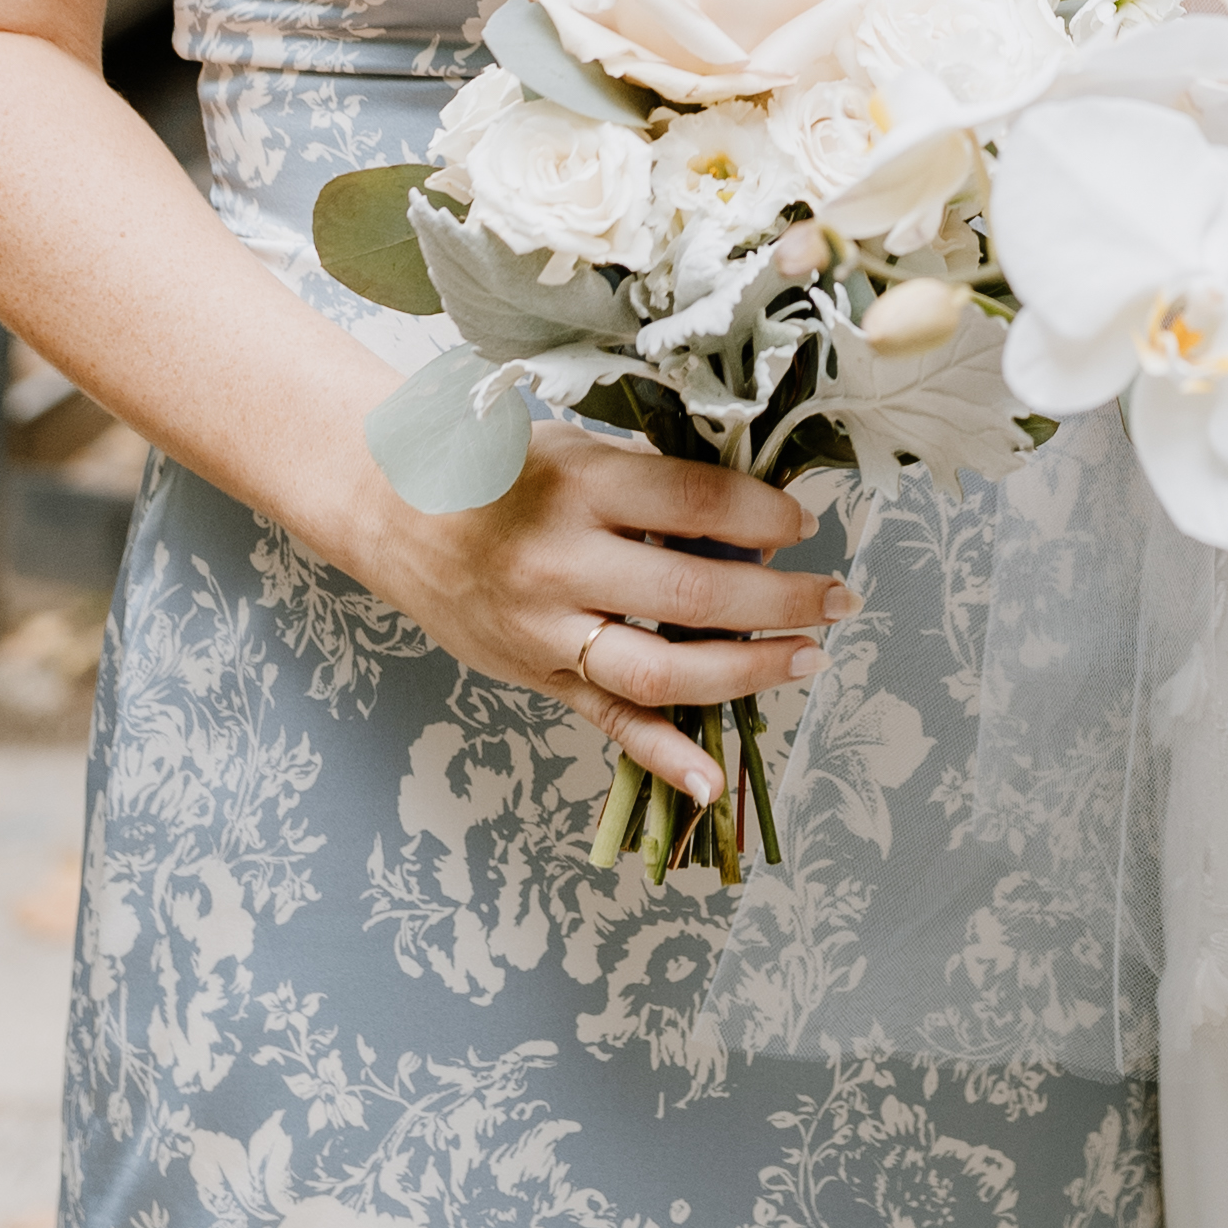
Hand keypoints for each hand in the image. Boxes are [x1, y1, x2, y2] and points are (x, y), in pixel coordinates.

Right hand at [335, 403, 846, 813]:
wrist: (390, 510)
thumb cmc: (497, 469)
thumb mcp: (574, 446)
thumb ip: (651, 480)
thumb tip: (754, 515)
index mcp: (580, 485)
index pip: (696, 504)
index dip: (764, 516)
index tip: (803, 523)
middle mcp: (563, 562)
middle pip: (693, 594)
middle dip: (782, 601)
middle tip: (837, 597)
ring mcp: (547, 630)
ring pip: (661, 670)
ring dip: (748, 672)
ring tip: (807, 658)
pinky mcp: (537, 677)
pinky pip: (607, 722)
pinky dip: (663, 757)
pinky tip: (714, 781)